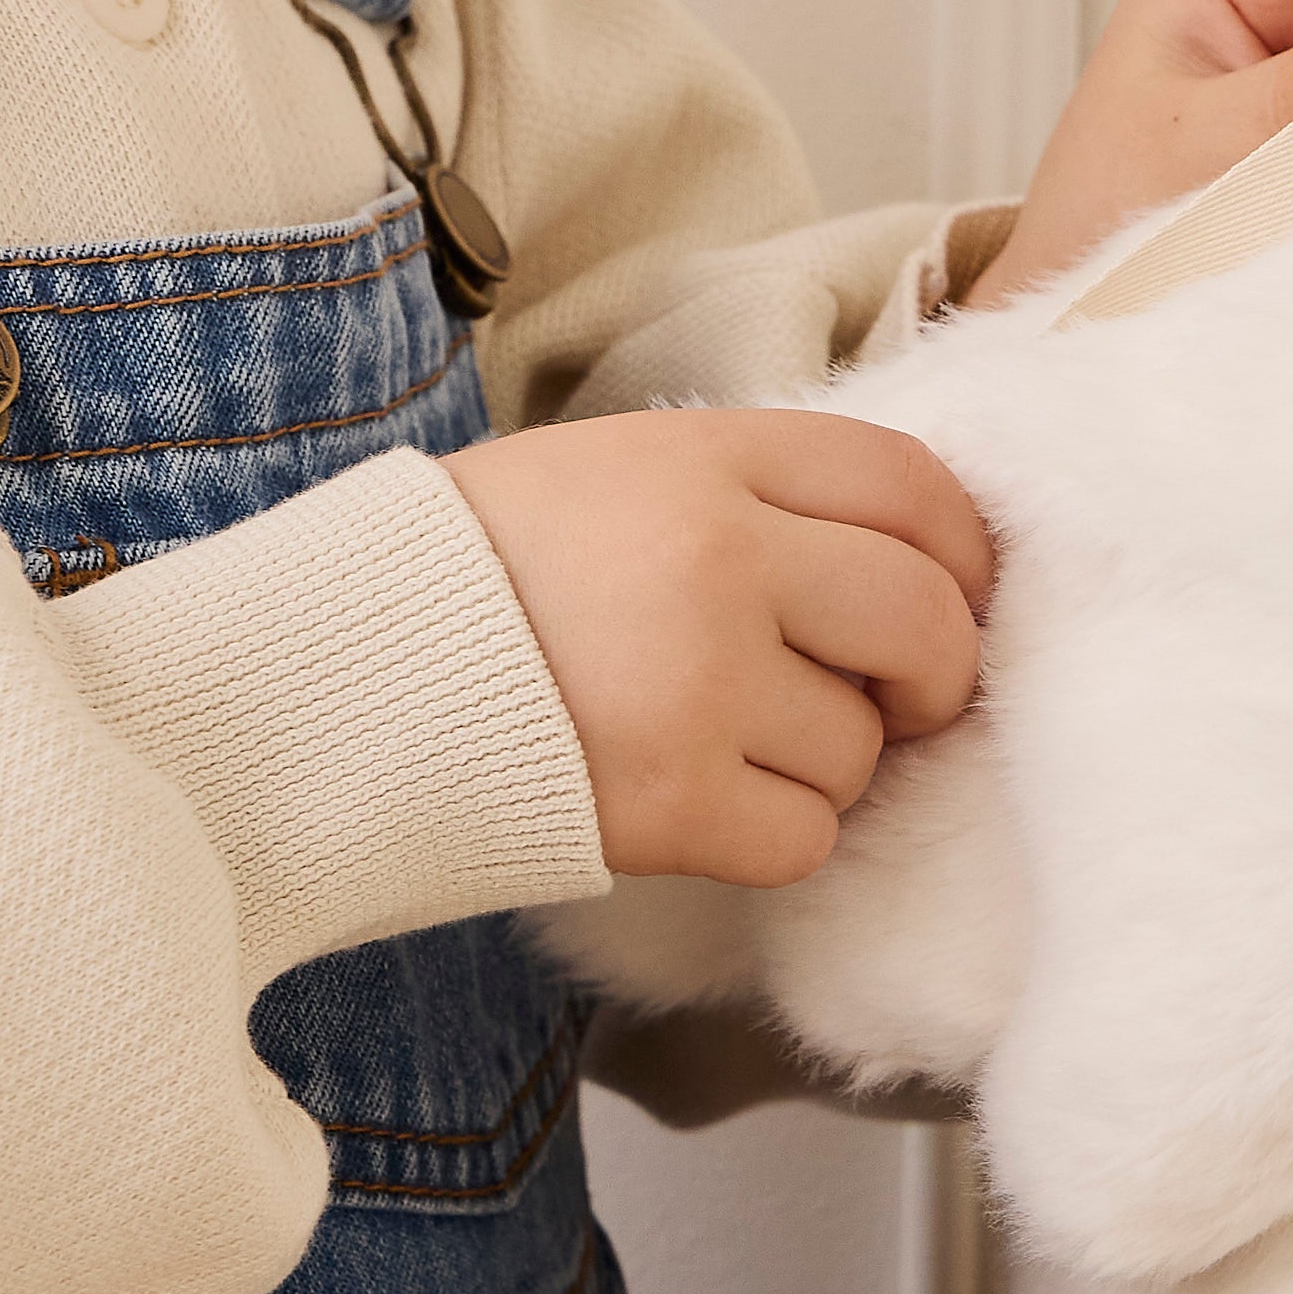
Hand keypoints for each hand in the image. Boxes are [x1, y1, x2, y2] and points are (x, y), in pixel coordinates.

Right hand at [444, 410, 997, 884]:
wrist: (330, 674)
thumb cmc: (476, 572)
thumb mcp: (616, 471)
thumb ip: (754, 494)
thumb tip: (905, 562)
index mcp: (707, 457)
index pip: (912, 485)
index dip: (962, 554)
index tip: (952, 598)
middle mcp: (720, 556)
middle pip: (924, 620)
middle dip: (932, 677)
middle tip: (894, 703)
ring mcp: (699, 680)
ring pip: (862, 746)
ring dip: (823, 764)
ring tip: (725, 743)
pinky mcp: (673, 799)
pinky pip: (806, 836)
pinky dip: (772, 835)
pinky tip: (702, 804)